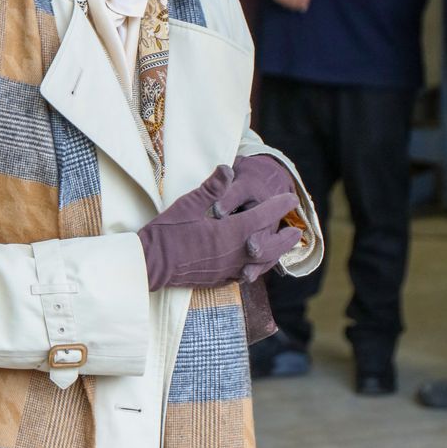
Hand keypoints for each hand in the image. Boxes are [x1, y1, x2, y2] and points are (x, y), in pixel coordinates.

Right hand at [138, 164, 300, 289]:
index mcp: (229, 233)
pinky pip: (244, 275)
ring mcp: (225, 270)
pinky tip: (253, 265)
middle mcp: (233, 254)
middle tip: (297, 233)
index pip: (262, 217)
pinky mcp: (216, 280)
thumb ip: (212, 188)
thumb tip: (228, 168)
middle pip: (268, 248)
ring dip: (273, 256)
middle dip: (284, 240)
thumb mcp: (188, 204)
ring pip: (259, 265)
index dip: (279, 207)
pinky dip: (255, 268)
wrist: (149, 263)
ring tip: (281, 250)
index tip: (292, 199)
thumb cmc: (166, 232)